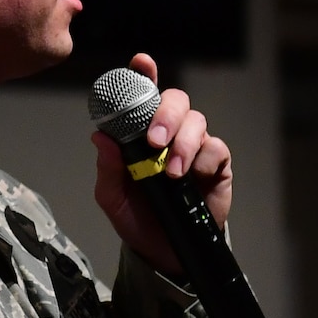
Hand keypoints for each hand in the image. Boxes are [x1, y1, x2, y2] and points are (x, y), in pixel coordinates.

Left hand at [92, 53, 232, 274]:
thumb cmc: (138, 219)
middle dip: (166, 114)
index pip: (144, 95)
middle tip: (154, 141)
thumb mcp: (112, 198)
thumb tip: (101, 137)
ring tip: (172, 171)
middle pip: (176, 100)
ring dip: (183, 142)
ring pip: (197, 121)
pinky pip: (215, 148)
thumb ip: (108, 168)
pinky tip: (191, 177)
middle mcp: (170, 133)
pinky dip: (202, 158)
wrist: (165, 253)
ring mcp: (195, 147)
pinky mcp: (216, 165)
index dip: (144, 75)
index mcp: (142, 133)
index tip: (142, 63)